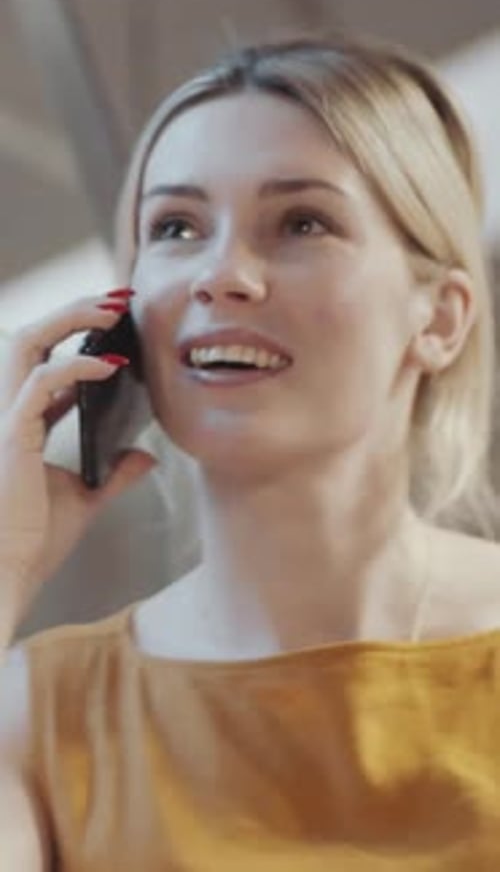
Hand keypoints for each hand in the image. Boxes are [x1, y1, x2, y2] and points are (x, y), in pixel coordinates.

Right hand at [0, 293, 156, 625]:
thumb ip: (114, 473)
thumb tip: (146, 456)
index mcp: (26, 423)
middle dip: (76, 310)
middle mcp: (12, 411)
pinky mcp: (13, 433)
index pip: (50, 362)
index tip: (118, 322)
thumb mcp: (86, 499)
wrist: (7, 575)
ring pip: (30, 343)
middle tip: (119, 297)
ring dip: (72, 318)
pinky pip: (42, 381)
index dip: (80, 336)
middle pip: (34, 338)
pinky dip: (77, 365)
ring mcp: (8, 418)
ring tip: (114, 308)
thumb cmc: (32, 541)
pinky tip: (111, 364)